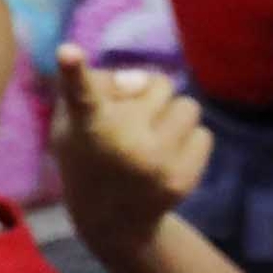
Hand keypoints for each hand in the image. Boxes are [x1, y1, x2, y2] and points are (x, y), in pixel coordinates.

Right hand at [49, 52, 209, 250]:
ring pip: (188, 106)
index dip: (74, 71)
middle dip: (150, 96)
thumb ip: (100, 85)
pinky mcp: (183, 179)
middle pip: (160, 83)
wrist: (112, 220)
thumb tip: (141, 81)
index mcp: (86, 126)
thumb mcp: (75, 120)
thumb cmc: (91, 153)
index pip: (80, 94)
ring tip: (151, 140)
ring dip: (173, 117)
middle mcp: (120, 142)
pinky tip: (165, 160)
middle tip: (131, 122)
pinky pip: (204, 135)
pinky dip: (188, 142)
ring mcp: (154, 162)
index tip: (68, 51)